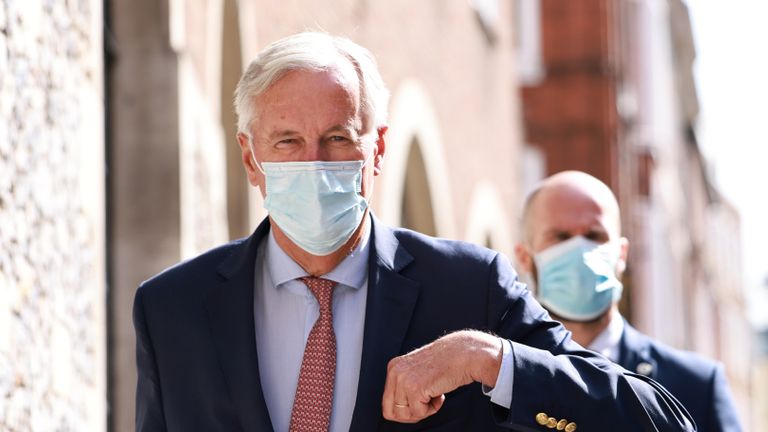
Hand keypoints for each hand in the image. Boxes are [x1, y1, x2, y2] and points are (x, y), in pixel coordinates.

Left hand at [381, 330, 502, 422]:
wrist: (463, 354)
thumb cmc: (446, 363)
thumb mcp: (417, 371)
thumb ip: (405, 385)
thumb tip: (399, 411)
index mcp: (394, 367)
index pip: (387, 402)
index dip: (405, 409)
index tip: (420, 402)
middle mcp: (395, 372)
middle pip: (391, 412)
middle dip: (410, 414)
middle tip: (426, 404)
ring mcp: (403, 380)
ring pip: (404, 415)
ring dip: (422, 411)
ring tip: (434, 396)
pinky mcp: (415, 388)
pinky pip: (418, 413)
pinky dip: (432, 409)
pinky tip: (440, 395)